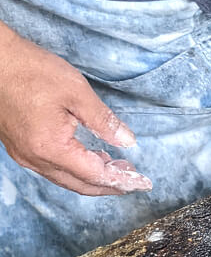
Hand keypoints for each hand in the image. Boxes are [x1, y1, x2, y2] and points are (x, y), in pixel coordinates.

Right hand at [0, 23, 151, 195]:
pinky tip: (91, 156)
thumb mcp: (77, 93)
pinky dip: (75, 168)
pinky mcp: (20, 147)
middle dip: (110, 186)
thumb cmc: (31, 70)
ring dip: (93, 178)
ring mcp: (24, 154)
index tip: (143, 183)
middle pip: (80, 185)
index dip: (121, 181)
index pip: (94, 175)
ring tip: (117, 167)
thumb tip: (128, 141)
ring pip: (66, 179)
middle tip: (134, 179)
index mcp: (50, 148)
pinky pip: (52, 168)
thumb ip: (104, 121)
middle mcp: (35, 158)